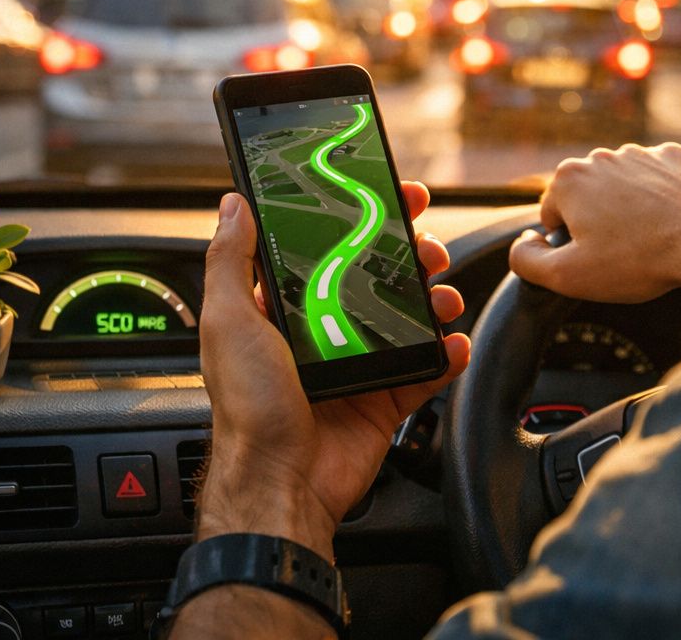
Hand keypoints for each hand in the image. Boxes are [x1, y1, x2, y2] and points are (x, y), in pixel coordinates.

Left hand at [194, 183, 469, 557]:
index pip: (328, 248)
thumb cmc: (247, 409)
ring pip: (410, 316)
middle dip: (410, 254)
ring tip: (441, 297)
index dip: (361, 219)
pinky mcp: (387, 398)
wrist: (282, 484)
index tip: (390, 196)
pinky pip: (428, 369)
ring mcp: (360, 363)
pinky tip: (452, 343)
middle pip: (379, 276)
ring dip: (434, 299)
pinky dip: (447, 354)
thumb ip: (230, 260)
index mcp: (286, 308)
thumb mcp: (228, 321)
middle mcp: (324, 330)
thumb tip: (233, 204)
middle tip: (427, 247)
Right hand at [507, 142, 680, 302]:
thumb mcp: (567, 277)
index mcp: (568, 179)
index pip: (553, 216)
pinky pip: (657, 178)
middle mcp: (601, 156)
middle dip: (598, 223)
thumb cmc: (637, 261)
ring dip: (628, 209)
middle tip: (623, 252)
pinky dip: (659, 197)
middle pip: (587, 198)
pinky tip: (670, 220)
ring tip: (649, 238)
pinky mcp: (675, 157)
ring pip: (622, 187)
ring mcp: (641, 153)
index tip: (596, 259)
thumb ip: (525, 261)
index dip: (570, 245)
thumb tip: (522, 243)